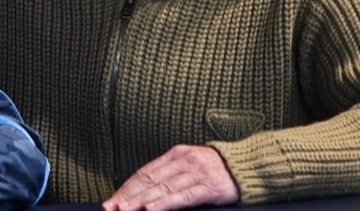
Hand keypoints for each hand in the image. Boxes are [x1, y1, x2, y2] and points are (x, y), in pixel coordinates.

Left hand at [102, 145, 237, 210]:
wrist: (249, 166)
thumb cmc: (215, 170)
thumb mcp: (189, 166)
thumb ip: (169, 176)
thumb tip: (142, 194)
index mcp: (175, 154)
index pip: (144, 173)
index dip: (126, 188)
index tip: (111, 200)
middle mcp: (184, 160)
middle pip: (150, 180)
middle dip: (128, 196)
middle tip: (111, 207)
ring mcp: (197, 172)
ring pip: (164, 188)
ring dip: (142, 201)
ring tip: (125, 210)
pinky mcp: (210, 186)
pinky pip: (184, 196)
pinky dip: (166, 203)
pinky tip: (152, 209)